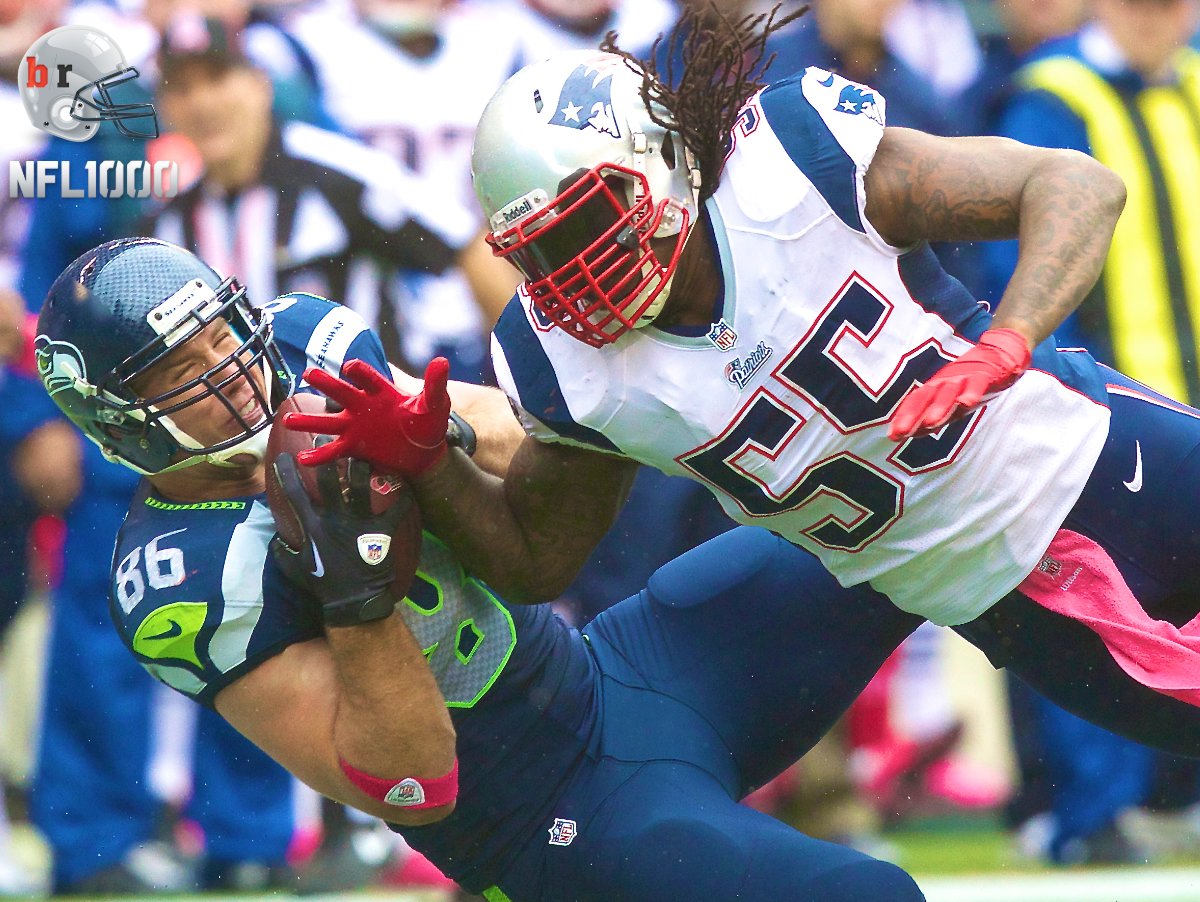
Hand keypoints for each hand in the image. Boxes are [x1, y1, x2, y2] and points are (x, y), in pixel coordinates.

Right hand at [269, 452, 410, 626]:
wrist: (354, 601)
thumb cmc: (323, 585)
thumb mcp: (295, 569)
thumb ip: (283, 552)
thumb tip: (276, 540)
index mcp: (313, 527)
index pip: (294, 494)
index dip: (286, 473)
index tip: (282, 457)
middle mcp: (336, 519)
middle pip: (331, 481)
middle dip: (328, 458)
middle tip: (327, 440)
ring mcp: (361, 524)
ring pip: (363, 486)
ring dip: (362, 468)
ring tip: (363, 454)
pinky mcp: (382, 532)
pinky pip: (396, 510)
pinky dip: (402, 498)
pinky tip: (404, 485)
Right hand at [286, 358, 451, 477]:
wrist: (426, 452)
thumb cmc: (429, 423)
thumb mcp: (436, 404)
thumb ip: (435, 385)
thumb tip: (442, 361)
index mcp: (382, 392)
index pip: (369, 378)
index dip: (360, 372)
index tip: (350, 367)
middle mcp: (363, 406)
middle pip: (342, 392)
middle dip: (326, 384)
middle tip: (308, 373)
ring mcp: (356, 427)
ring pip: (328, 422)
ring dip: (309, 420)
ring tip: (287, 420)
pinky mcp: (354, 447)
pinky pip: (333, 450)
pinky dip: (319, 455)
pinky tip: (302, 458)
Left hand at [888, 328, 1031, 439]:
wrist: (1001, 353)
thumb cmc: (972, 381)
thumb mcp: (952, 399)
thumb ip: (936, 415)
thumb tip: (913, 432)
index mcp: (936, 388)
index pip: (916, 403)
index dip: (904, 418)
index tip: (892, 436)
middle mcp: (946, 382)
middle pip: (926, 399)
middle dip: (913, 416)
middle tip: (901, 433)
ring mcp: (964, 378)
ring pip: (949, 393)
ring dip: (940, 407)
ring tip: (930, 422)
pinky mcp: (984, 374)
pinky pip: (977, 383)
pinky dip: (972, 392)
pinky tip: (966, 402)